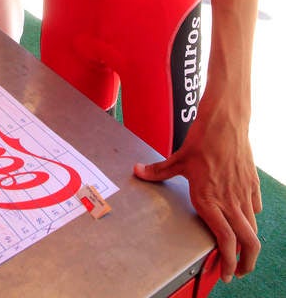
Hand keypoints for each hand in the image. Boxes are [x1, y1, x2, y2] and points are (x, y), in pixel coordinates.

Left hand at [134, 102, 260, 282]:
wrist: (225, 122)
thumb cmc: (202, 139)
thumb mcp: (178, 158)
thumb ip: (158, 171)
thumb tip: (138, 171)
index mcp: (209, 199)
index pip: (226, 240)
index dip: (228, 261)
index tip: (226, 271)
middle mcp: (229, 200)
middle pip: (248, 242)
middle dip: (246, 262)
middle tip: (238, 271)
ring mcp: (243, 192)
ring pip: (253, 228)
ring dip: (249, 244)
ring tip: (243, 252)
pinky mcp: (252, 183)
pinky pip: (255, 208)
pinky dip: (252, 218)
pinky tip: (245, 218)